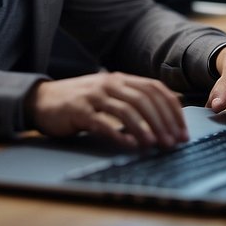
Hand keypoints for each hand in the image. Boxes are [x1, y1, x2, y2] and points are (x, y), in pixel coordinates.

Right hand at [27, 72, 188, 149]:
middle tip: (174, 142)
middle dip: (163, 122)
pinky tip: (131, 146)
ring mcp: (93, 96)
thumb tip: (163, 121)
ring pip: (127, 110)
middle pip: (144, 100)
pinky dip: (120, 135)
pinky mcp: (78, 111)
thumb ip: (131, 102)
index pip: (155, 89)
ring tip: (156, 145)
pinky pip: (103, 123)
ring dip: (145, 129)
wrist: (42, 100)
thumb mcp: (108, 95)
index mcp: (120, 79)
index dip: (172, 109)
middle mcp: (109, 83)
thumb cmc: (81, 102)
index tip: (182, 130)